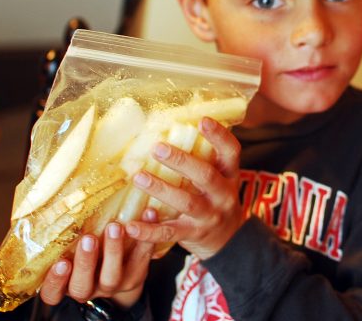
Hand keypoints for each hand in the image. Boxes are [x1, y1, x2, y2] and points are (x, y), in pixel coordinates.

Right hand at [39, 210, 156, 308]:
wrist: (117, 270)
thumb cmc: (84, 254)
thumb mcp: (67, 250)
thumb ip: (61, 239)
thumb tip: (52, 205)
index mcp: (65, 284)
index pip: (52, 292)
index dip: (55, 281)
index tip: (60, 263)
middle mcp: (86, 288)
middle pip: (82, 285)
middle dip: (85, 261)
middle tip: (89, 238)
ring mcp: (111, 285)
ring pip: (111, 276)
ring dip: (113, 251)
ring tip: (115, 227)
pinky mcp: (134, 277)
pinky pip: (140, 262)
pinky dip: (144, 241)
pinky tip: (146, 217)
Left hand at [128, 117, 243, 259]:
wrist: (229, 240)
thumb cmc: (215, 198)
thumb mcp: (220, 177)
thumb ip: (204, 158)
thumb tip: (174, 125)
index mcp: (229, 174)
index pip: (231, 151)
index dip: (219, 136)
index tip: (202, 121)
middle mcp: (223, 195)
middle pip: (206, 175)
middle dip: (181, 161)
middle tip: (157, 147)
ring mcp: (209, 216)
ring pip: (186, 202)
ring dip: (161, 189)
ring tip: (138, 177)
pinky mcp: (193, 235)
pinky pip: (169, 233)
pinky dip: (149, 231)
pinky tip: (130, 225)